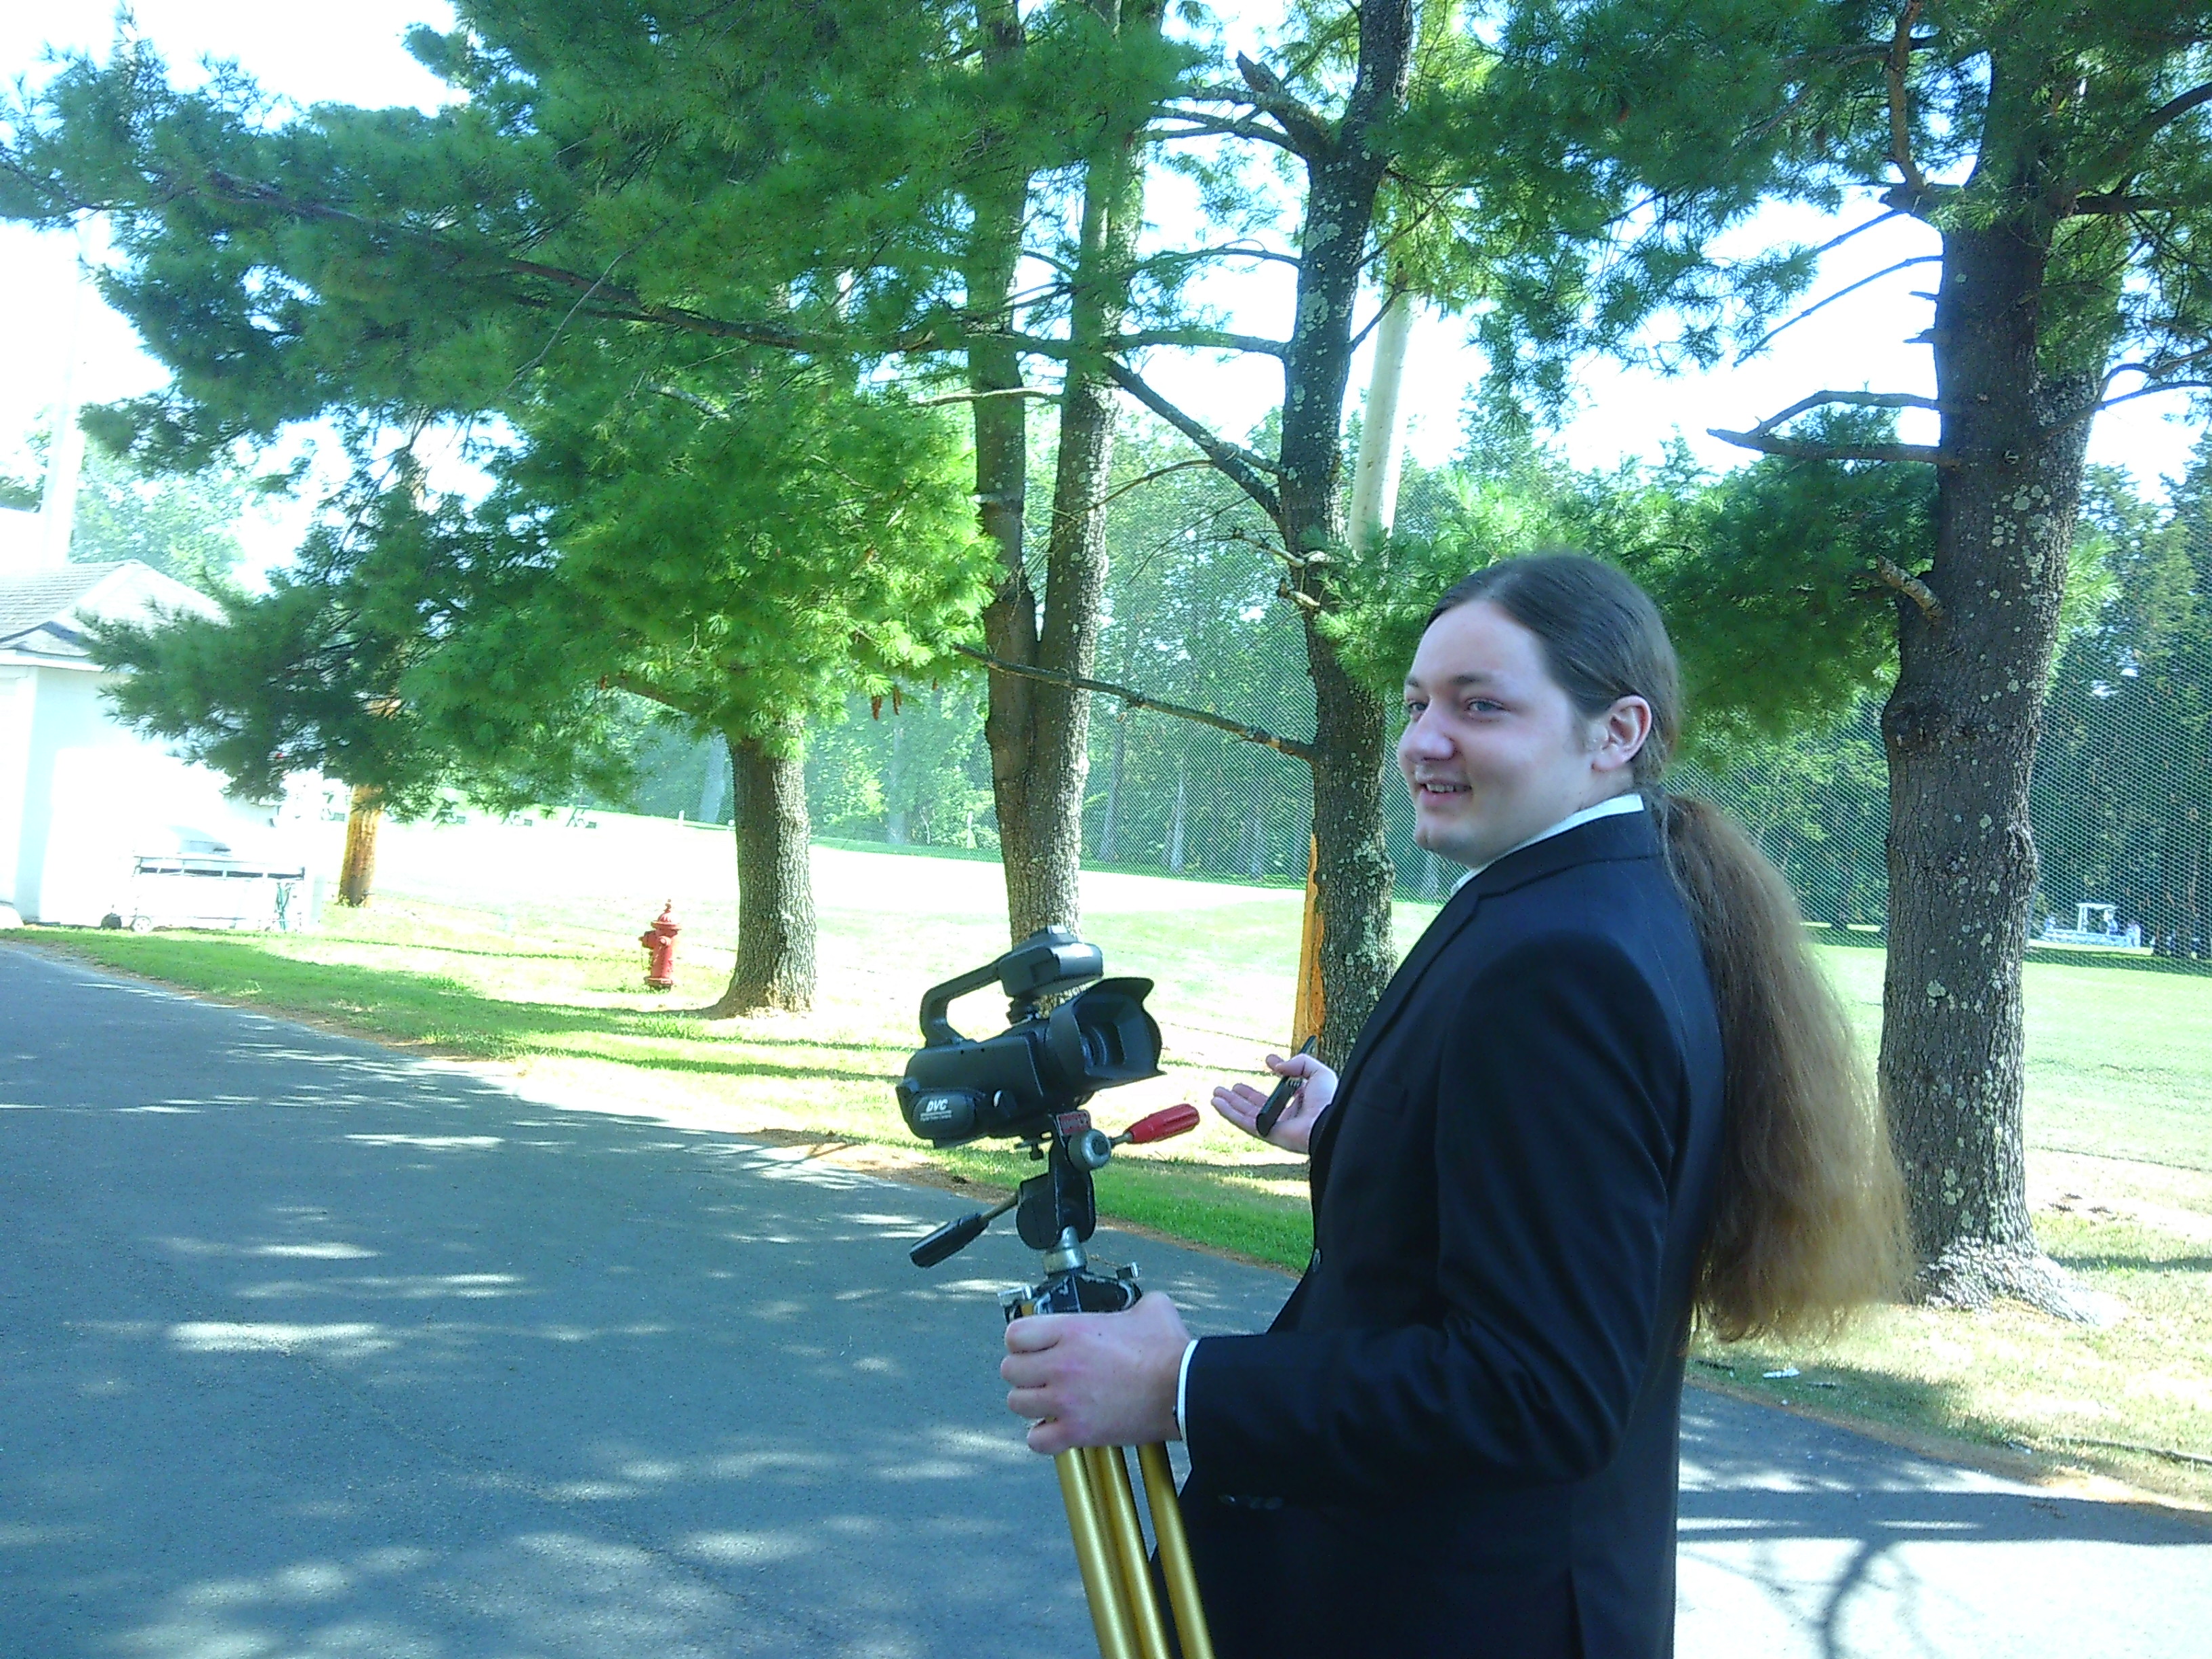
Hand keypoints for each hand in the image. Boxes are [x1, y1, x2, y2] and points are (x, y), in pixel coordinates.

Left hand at [1002, 1291, 1190, 1454]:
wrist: (1183, 1388)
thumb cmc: (1169, 1351)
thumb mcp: (1151, 1308)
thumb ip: (1133, 1302)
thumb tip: (1138, 1305)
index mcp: (1072, 1331)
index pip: (1015, 1335)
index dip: (1021, 1340)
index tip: (1031, 1346)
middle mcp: (1061, 1364)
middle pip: (1010, 1370)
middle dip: (1023, 1371)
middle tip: (1039, 1373)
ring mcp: (1066, 1400)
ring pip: (1017, 1403)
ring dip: (1030, 1401)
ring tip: (1047, 1400)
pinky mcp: (1078, 1431)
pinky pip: (1036, 1440)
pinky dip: (1041, 1436)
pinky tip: (1055, 1427)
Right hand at [1211, 1049, 1336, 1153]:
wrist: (1327, 1122)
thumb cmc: (1328, 1100)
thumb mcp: (1319, 1072)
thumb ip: (1300, 1063)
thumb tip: (1277, 1065)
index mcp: (1300, 1103)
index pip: (1281, 1090)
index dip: (1275, 1075)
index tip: (1269, 1061)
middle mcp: (1286, 1116)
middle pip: (1257, 1105)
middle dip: (1242, 1096)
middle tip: (1229, 1087)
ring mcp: (1274, 1126)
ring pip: (1246, 1114)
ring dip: (1230, 1104)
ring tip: (1216, 1093)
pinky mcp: (1266, 1133)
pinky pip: (1244, 1123)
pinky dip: (1228, 1114)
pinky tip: (1217, 1104)